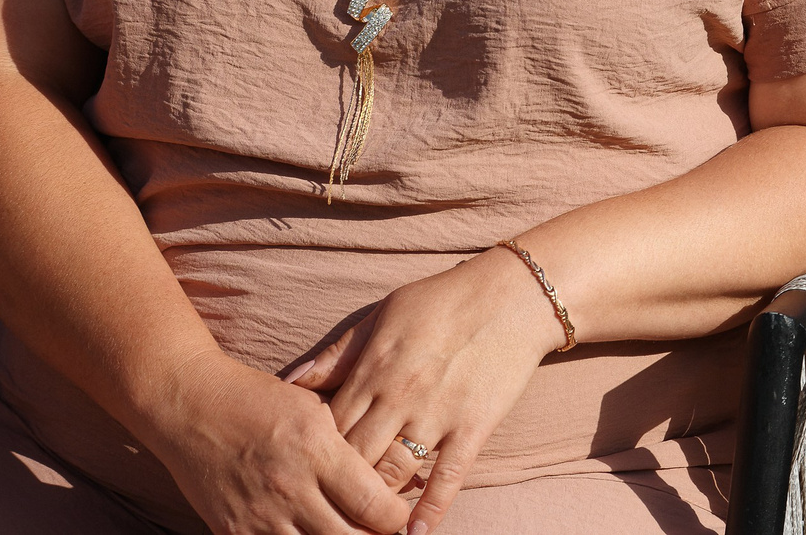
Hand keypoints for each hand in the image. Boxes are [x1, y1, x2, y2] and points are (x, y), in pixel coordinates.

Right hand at [140, 349, 409, 534]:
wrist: (190, 406)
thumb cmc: (258, 400)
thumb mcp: (314, 409)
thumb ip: (345, 447)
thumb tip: (381, 480)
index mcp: (318, 450)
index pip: (374, 506)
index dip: (395, 517)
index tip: (397, 511)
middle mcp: (290, 487)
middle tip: (376, 527)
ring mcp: (258, 515)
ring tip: (344, 530)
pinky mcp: (230, 531)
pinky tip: (307, 534)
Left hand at [285, 246, 568, 534]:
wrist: (514, 294)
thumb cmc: (445, 299)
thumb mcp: (383, 314)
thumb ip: (339, 353)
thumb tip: (291, 383)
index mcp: (373, 370)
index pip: (328, 430)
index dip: (315, 456)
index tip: (309, 472)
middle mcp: (399, 398)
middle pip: (354, 459)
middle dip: (338, 486)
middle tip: (331, 504)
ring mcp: (438, 414)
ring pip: (394, 474)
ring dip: (378, 501)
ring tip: (367, 520)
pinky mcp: (474, 426)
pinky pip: (449, 476)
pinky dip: (431, 508)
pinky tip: (415, 532)